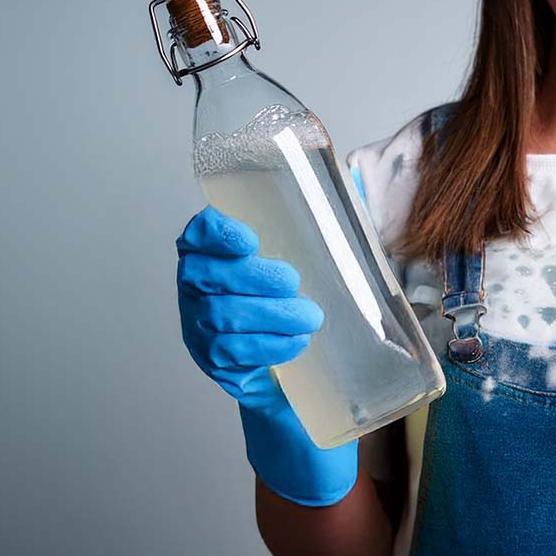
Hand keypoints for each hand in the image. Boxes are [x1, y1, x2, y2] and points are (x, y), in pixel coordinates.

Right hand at [177, 206, 356, 505]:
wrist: (303, 373)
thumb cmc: (300, 302)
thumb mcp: (312, 261)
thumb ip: (327, 223)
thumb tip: (358, 181)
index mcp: (212, 255)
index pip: (198, 235)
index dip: (216, 234)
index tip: (249, 237)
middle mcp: (197, 290)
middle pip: (209, 278)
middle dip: (253, 278)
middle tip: (293, 281)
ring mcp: (202, 330)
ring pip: (224, 318)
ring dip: (268, 316)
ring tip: (308, 318)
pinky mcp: (218, 366)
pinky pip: (234, 356)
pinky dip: (268, 348)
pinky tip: (294, 345)